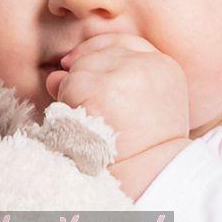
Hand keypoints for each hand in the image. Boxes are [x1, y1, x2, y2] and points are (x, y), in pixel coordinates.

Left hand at [45, 34, 190, 197]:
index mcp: (165, 67)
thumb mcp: (145, 108)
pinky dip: (66, 104)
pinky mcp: (98, 90)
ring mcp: (122, 75)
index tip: (77, 64)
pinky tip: (83, 125)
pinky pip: (67, 85)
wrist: (149, 179)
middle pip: (98, 54)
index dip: (97, 51)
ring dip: (74, 93)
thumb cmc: (144, 151)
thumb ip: (110, 80)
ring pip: (79, 69)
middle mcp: (146, 64)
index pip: (124, 43)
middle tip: (89, 109)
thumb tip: (57, 72)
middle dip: (83, 75)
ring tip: (93, 122)